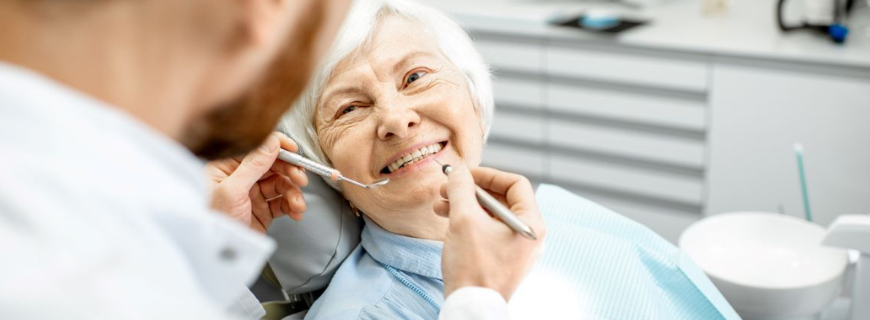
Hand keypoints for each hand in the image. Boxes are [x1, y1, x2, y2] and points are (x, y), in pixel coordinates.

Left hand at [206, 132, 308, 232]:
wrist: (219, 255)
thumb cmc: (215, 223)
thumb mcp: (233, 190)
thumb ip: (253, 164)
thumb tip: (272, 142)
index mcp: (226, 166)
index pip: (256, 148)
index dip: (277, 147)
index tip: (294, 151)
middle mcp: (240, 177)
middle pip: (273, 165)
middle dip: (290, 173)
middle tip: (301, 179)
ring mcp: (252, 194)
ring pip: (281, 184)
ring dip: (293, 193)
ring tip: (298, 205)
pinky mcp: (262, 210)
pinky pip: (282, 202)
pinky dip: (292, 206)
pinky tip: (296, 212)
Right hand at [436, 166, 545, 300]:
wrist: (470, 307)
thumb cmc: (473, 267)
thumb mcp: (464, 219)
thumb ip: (461, 189)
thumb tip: (458, 171)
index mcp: (531, 224)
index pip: (516, 184)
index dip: (488, 175)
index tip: (465, 174)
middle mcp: (529, 236)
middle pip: (502, 199)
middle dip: (471, 191)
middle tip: (447, 187)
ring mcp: (517, 249)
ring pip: (491, 216)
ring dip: (465, 206)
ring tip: (440, 205)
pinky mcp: (503, 259)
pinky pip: (488, 232)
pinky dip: (469, 222)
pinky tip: (447, 220)